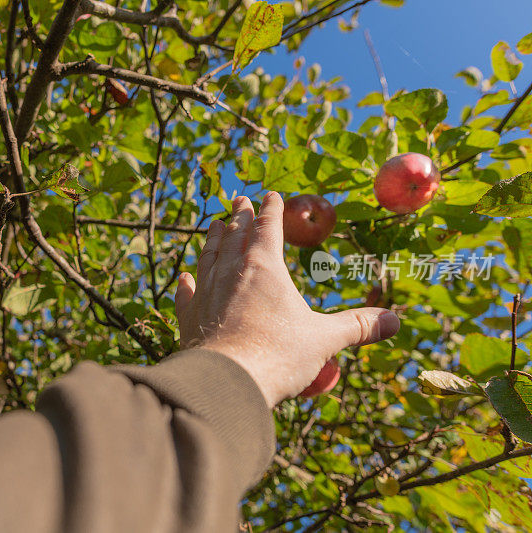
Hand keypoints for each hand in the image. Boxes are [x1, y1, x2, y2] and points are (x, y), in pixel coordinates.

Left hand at [174, 194, 399, 407]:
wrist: (226, 381)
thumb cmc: (278, 355)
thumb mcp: (324, 340)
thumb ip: (357, 327)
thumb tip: (395, 321)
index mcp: (264, 267)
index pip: (268, 227)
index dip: (272, 210)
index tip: (272, 195)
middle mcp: (231, 272)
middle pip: (234, 235)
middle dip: (239, 215)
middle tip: (238, 199)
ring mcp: (206, 293)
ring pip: (208, 256)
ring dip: (212, 239)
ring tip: (213, 226)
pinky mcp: (189, 317)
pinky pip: (187, 293)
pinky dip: (186, 284)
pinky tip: (184, 277)